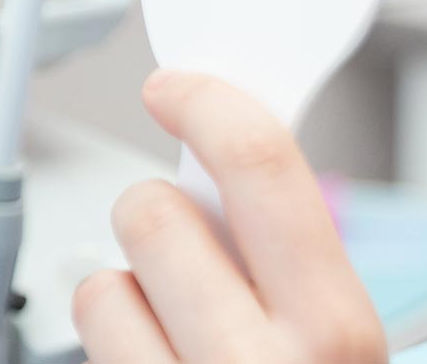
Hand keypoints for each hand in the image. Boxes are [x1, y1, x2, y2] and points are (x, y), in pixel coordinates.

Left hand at [72, 71, 385, 361]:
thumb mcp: (341, 335)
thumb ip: (297, 256)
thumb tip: (231, 151)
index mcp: (335, 326)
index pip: (263, 168)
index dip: (210, 106)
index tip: (177, 88)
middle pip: (159, 215)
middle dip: (158, 208)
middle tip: (181, 235)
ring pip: (104, 282)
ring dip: (130, 285)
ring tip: (172, 318)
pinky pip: (85, 336)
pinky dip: (110, 334)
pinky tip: (153, 353)